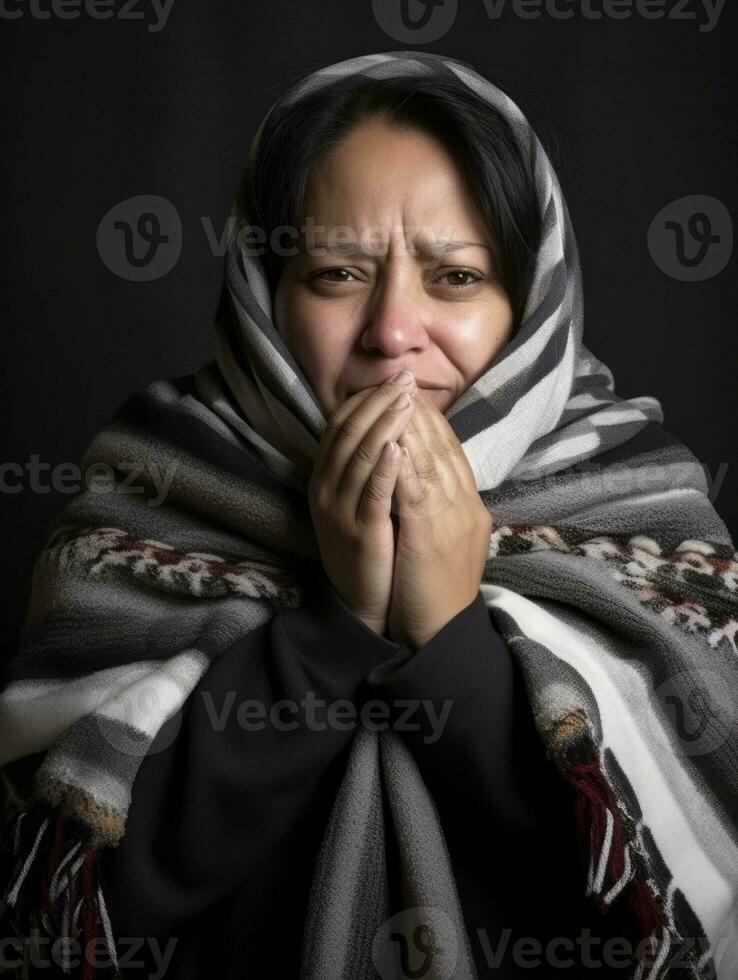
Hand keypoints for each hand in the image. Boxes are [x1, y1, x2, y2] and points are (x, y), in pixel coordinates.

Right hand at [308, 372, 417, 635]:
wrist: (362, 600)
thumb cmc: (367, 544)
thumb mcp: (355, 499)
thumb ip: (363, 464)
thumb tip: (385, 421)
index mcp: (324, 478)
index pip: (340, 426)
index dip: (365, 399)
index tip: (393, 379)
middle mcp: (326, 489)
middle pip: (349, 434)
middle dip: (379, 403)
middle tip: (405, 380)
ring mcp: (340, 510)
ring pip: (360, 457)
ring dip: (385, 425)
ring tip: (407, 401)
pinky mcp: (361, 532)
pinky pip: (372, 493)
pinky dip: (385, 468)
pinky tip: (399, 447)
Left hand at [387, 388, 493, 650]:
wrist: (443, 630)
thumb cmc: (440, 587)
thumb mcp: (450, 539)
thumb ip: (442, 506)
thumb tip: (428, 476)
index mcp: (469, 506)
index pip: (452, 451)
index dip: (432, 421)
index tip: (411, 396)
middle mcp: (465, 505)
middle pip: (444, 448)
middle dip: (420, 413)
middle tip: (400, 383)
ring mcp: (450, 518)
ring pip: (432, 461)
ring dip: (411, 427)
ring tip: (394, 397)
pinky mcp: (428, 535)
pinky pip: (415, 491)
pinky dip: (404, 463)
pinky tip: (391, 441)